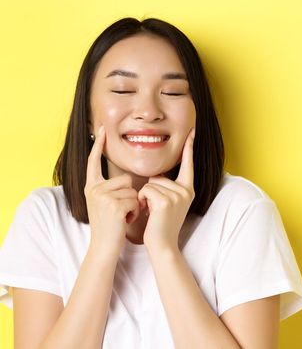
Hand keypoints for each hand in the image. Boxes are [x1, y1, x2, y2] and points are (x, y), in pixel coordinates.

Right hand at [84, 125, 140, 256]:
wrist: (104, 246)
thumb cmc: (110, 226)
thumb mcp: (106, 204)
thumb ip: (112, 190)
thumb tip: (128, 179)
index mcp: (91, 187)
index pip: (94, 162)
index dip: (98, 145)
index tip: (101, 129)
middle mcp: (94, 189)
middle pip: (125, 179)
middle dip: (130, 196)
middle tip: (120, 212)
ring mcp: (102, 197)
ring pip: (132, 190)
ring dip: (133, 205)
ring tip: (122, 217)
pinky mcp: (113, 205)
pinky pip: (135, 200)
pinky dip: (134, 212)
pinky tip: (124, 221)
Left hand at [138, 128, 195, 251]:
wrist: (162, 245)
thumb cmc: (160, 225)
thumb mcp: (167, 203)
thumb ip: (165, 188)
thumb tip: (155, 176)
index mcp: (188, 189)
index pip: (188, 164)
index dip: (189, 147)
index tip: (192, 131)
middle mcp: (186, 190)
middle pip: (158, 176)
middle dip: (150, 191)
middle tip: (155, 209)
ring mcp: (178, 195)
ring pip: (150, 183)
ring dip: (145, 197)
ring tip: (152, 212)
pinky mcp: (165, 201)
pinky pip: (146, 190)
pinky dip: (142, 201)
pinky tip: (149, 213)